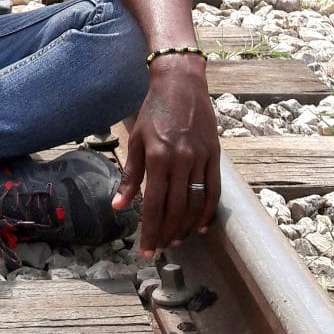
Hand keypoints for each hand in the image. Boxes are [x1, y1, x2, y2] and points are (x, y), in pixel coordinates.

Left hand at [112, 60, 220, 258]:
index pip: (154, 204)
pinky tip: (202, 226)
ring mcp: (201, 158)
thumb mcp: (135, 140)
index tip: (146, 250)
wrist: (181, 83)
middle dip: (167, 234)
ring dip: (187, 227)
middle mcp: (181, 160)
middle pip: (176, 209)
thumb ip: (129, 176)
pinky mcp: (215, 155)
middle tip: (160, 249)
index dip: (150, 231)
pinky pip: (214, 191)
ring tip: (177, 240)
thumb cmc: (154, 111)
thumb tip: (119, 206)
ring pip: (196, 204)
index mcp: (157, 157)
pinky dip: (208, 212)